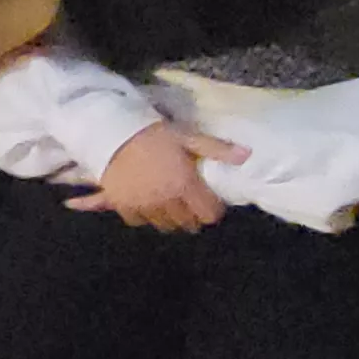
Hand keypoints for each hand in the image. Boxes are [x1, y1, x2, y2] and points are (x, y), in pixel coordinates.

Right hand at [69, 125, 246, 233]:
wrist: (111, 133)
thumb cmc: (153, 134)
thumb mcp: (187, 137)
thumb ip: (216, 148)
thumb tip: (247, 154)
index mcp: (185, 184)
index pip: (209, 213)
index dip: (213, 209)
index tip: (210, 201)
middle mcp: (166, 200)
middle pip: (188, 223)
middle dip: (193, 215)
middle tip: (191, 201)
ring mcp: (144, 206)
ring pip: (166, 225)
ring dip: (172, 218)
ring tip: (171, 203)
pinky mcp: (124, 206)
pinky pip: (141, 221)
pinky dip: (147, 216)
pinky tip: (148, 204)